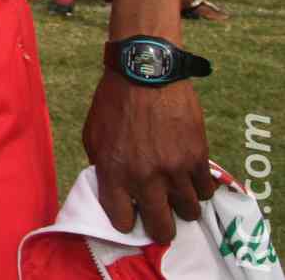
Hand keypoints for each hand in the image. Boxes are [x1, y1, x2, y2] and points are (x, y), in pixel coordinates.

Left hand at [82, 73, 214, 243]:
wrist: (145, 71)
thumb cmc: (113, 102)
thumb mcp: (93, 136)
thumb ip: (103, 167)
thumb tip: (114, 190)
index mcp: (113, 172)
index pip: (122, 220)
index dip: (126, 221)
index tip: (131, 215)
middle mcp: (145, 176)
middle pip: (162, 227)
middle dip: (161, 227)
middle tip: (160, 217)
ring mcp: (175, 168)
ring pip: (189, 212)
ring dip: (182, 206)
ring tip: (176, 193)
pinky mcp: (198, 157)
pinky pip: (206, 190)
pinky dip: (199, 187)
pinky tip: (189, 176)